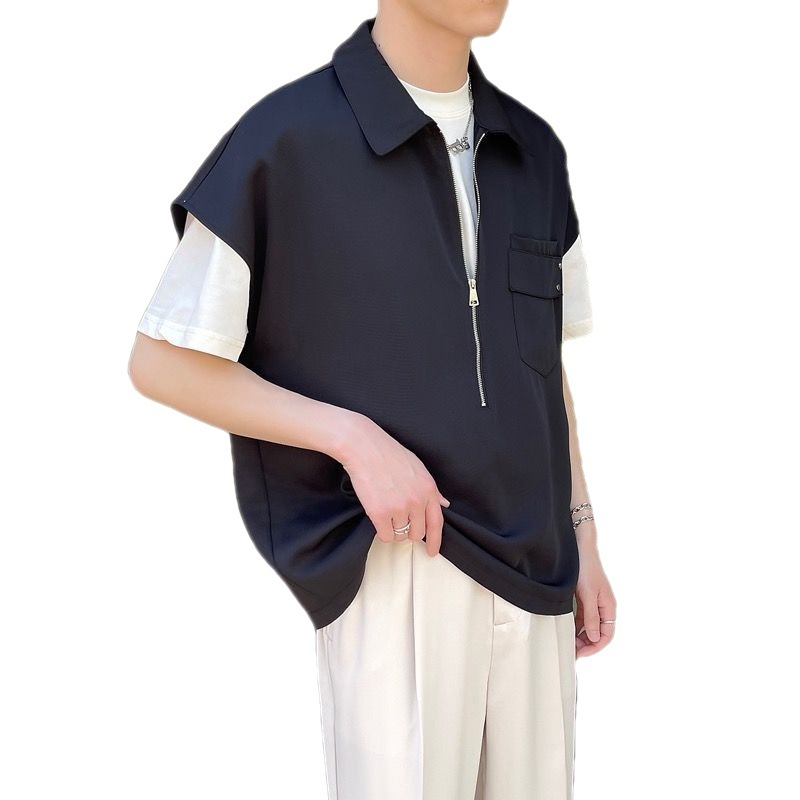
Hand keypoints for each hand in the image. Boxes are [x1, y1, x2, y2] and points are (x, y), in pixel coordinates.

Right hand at [338, 415, 450, 555]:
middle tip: (397, 519)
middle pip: (417, 533)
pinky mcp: (379, 513)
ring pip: (399, 535)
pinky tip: (377, 517)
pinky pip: (385, 536)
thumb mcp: (418, 467)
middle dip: (408, 531)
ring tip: (385, 509)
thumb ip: (431, 489)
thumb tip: (443, 503)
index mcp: (428, 489)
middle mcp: (416, 501)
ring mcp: (398, 508)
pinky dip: (381, 530)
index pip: (436, 523)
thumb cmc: (389, 454)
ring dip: (393, 528)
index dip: (435, 541)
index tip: (431, 552)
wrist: (364, 447)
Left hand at [574, 532, 615, 657]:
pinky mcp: (584, 598)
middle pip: (597, 632)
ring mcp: (594, 602)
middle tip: (571, 651)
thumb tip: (595, 638)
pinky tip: (566, 629)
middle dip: (586, 644)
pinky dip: (575, 625)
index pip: (606, 635)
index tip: (581, 654)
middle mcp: (603, 607)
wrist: (579, 548)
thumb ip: (592, 617)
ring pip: (589, 626)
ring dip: (580, 636)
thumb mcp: (588, 595)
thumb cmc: (586, 569)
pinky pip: (582, 617)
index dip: (595, 647)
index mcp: (608, 607)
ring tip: (567, 643)